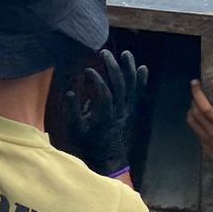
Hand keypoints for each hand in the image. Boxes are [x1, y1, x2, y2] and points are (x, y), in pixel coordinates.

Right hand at [64, 48, 147, 176]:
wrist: (108, 158)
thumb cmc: (88, 142)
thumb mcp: (75, 129)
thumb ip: (72, 111)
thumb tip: (70, 92)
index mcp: (104, 116)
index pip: (104, 94)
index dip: (97, 81)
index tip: (88, 70)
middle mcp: (119, 112)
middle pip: (119, 86)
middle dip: (113, 68)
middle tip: (105, 53)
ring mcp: (127, 111)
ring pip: (131, 88)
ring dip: (129, 69)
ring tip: (126, 53)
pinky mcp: (132, 111)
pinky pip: (138, 94)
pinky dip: (141, 81)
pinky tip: (142, 67)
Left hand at [187, 78, 212, 177]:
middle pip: (205, 107)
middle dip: (197, 92)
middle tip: (194, 82)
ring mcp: (211, 134)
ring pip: (196, 114)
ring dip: (193, 102)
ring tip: (194, 97)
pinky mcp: (204, 140)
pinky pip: (193, 124)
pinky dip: (191, 114)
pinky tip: (192, 111)